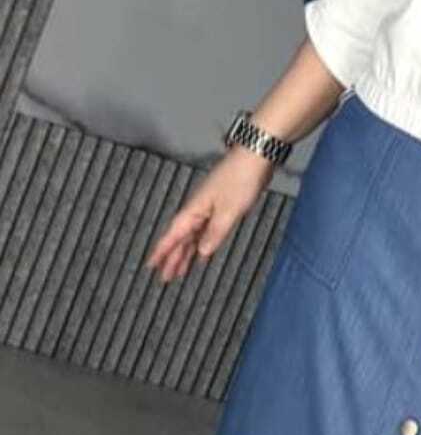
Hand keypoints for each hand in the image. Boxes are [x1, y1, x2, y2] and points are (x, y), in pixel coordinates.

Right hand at [144, 146, 273, 282]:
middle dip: (172, 258)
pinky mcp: (222, 205)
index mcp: (194, 210)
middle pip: (181, 238)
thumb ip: (215, 233)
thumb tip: (202, 252)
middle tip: (165, 278)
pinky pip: (205, 229)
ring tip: (181, 271)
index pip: (173, 235)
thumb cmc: (241, 178)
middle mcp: (198, 209)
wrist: (256, 156)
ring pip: (193, 235)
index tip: (151, 266)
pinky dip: (202, 242)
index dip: (162, 252)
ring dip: (186, 252)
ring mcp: (209, 207)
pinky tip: (202, 251)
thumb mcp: (229, 211)